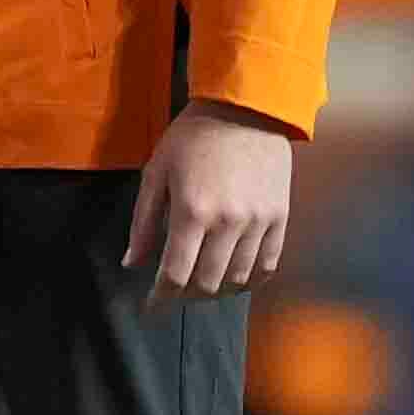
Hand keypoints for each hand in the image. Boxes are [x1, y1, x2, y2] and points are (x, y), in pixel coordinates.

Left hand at [125, 100, 292, 305]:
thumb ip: (143, 222)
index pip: (175, 274)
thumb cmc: (193, 137)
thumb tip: (133, 263)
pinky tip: (236, 282)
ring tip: (201, 286)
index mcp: (192, 211)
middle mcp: (228, 223)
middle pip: (206, 284)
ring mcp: (258, 222)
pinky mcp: (280, 218)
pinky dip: (250, 281)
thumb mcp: (156, 173)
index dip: (161, 297)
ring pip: (237, 280)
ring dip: (216, 291)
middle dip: (186, 295)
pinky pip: (268, 265)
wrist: (247, 109)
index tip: (152, 305)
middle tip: (175, 291)